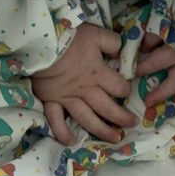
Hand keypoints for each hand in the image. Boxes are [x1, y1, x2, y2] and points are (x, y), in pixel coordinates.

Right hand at [32, 23, 135, 144]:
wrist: (42, 43)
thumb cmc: (70, 37)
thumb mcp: (96, 34)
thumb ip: (112, 42)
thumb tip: (121, 51)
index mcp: (98, 73)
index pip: (118, 87)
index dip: (126, 90)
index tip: (128, 91)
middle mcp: (85, 90)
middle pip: (107, 108)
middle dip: (122, 117)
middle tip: (132, 123)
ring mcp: (68, 98)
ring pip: (87, 119)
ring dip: (102, 131)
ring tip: (114, 139)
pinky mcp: (51, 101)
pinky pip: (56, 121)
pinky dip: (63, 132)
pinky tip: (70, 142)